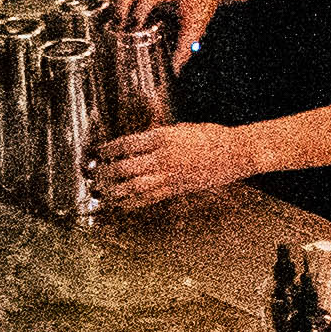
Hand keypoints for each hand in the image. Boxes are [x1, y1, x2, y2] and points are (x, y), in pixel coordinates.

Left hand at [92, 115, 250, 215]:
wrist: (236, 153)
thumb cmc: (212, 137)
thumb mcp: (181, 128)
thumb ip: (159, 135)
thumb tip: (137, 142)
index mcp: (163, 137)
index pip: (126, 144)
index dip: (109, 149)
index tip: (99, 152)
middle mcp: (163, 157)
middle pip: (124, 166)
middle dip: (105, 171)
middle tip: (94, 173)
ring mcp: (169, 175)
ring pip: (133, 186)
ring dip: (114, 189)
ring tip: (101, 191)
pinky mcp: (176, 189)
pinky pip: (148, 198)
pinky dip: (131, 202)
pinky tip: (121, 203)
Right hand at [106, 0, 217, 77]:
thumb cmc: (199, 5)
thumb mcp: (196, 25)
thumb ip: (185, 47)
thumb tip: (175, 70)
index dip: (141, 8)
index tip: (136, 24)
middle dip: (123, 4)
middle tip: (121, 24)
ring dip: (116, 0)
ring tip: (117, 20)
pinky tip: (117, 11)